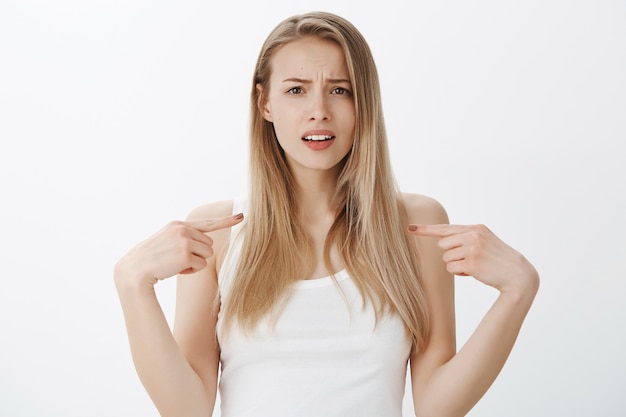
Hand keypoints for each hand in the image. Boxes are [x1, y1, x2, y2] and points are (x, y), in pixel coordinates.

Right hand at [115, 213, 243, 287]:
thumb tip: (207, 244)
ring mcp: (184, 241)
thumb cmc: (152, 258)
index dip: (227, 221)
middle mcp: (182, 229)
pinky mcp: (185, 254)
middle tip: (178, 258)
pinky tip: (176, 269)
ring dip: (195, 262)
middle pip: (209, 244)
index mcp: (178, 224)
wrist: (135, 269)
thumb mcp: (167, 239)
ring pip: (207, 254)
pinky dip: (191, 270)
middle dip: (198, 253)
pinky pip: (201, 265)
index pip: (207, 223)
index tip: (242, 217)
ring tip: (176, 263)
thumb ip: (185, 237)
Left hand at [408, 224, 538, 296]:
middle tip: (469, 259)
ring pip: (446, 258)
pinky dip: (460, 273)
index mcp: (476, 228)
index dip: (426, 229)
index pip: (445, 228)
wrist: (518, 275)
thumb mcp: (484, 241)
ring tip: (474, 266)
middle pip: (443, 246)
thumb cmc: (498, 260)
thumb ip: (465, 237)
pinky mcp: (471, 263)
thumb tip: (442, 240)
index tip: (410, 228)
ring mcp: (473, 249)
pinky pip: (451, 269)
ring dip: (456, 265)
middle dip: (451, 254)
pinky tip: (475, 273)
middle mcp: (473, 236)